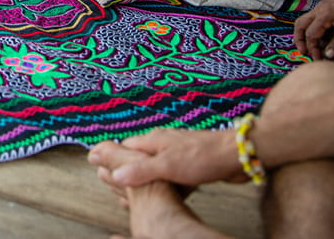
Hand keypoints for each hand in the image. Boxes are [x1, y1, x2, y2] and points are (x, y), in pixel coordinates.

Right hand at [89, 128, 240, 189]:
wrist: (238, 154)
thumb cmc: (202, 157)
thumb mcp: (168, 166)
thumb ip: (141, 170)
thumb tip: (114, 173)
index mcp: (153, 141)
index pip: (124, 148)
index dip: (109, 155)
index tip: (94, 162)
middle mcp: (162, 144)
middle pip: (136, 156)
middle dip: (124, 166)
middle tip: (108, 177)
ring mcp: (177, 153)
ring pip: (153, 166)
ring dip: (143, 177)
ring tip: (130, 189)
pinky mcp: (191, 164)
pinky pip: (170, 175)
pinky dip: (162, 183)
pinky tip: (163, 192)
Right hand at [294, 0, 333, 59]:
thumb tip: (328, 55)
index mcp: (324, 15)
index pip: (311, 35)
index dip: (313, 48)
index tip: (318, 59)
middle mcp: (319, 9)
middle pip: (300, 25)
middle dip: (300, 39)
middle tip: (304, 52)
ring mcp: (322, 6)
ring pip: (305, 20)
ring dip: (305, 34)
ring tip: (311, 46)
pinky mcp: (327, 6)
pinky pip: (314, 18)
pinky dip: (313, 29)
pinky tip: (323, 37)